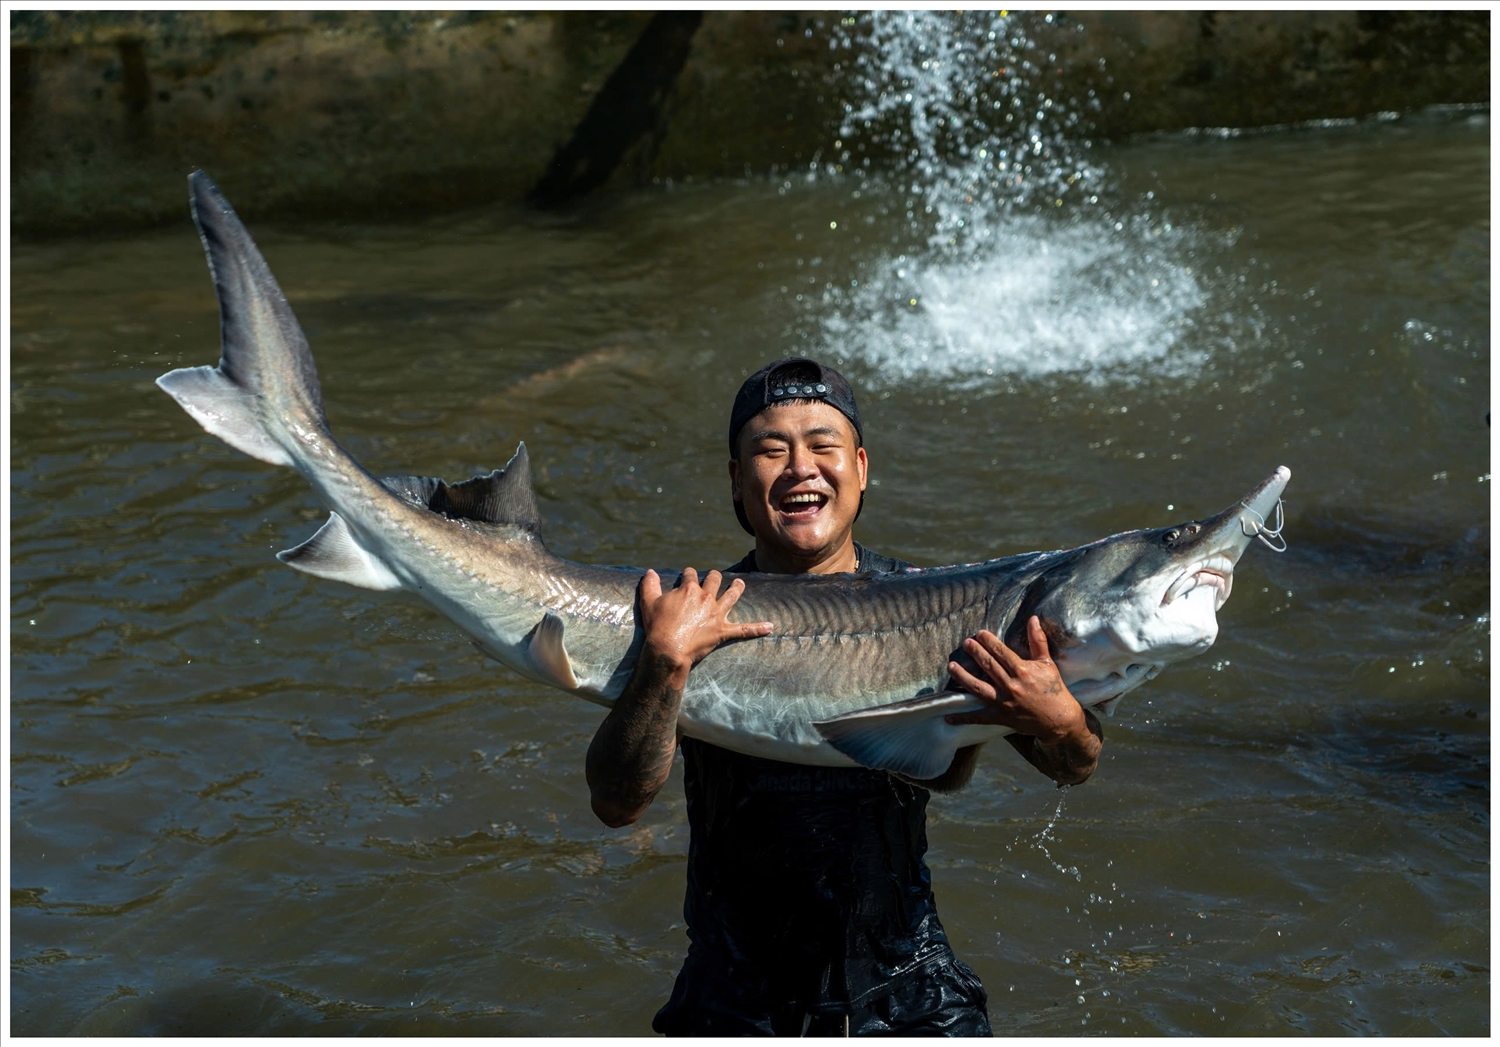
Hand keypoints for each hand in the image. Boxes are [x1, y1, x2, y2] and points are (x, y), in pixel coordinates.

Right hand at [638, 568, 773, 688]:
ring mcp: (716, 613)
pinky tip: (770, 627)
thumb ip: (649, 585)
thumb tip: (650, 571)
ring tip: (741, 583)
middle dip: (714, 577)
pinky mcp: (723, 631)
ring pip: (732, 595)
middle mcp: (706, 597)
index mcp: (689, 589)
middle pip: (714, 579)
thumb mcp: (649, 603)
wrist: (668, 649)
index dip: (689, 574)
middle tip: (714, 577)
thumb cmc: (657, 626)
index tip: (688, 575)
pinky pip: (744, 630)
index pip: (691, 574)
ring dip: (737, 588)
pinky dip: (758, 629)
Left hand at [943, 615, 1085, 744]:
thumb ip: (1038, 640)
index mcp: (1022, 671)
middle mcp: (1011, 686)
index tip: (979, 634)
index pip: (1001, 653)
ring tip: (951, 666)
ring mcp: (1003, 703)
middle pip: (988, 667)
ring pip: (978, 688)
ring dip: (963, 677)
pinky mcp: (999, 717)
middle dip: (975, 653)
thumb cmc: (1053, 689)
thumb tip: (1033, 618)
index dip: (989, 642)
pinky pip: (978, 718)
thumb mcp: (1047, 663)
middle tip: (965, 643)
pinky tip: (948, 717)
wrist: (1059, 719)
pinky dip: (963, 718)